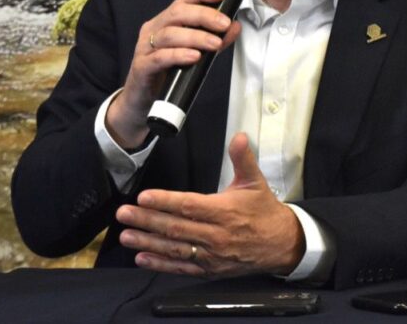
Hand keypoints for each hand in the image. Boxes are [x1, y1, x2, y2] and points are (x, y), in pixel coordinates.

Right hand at [106, 0, 239, 148]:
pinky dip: (178, 55)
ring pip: (169, 34)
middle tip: (224, 23)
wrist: (141, 100)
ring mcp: (145, 47)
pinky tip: (193, 56)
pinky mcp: (141, 67)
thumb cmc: (167, 72)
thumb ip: (213, 39)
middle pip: (177, 13)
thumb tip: (235, 27)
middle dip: (203, 15)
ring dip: (195, 36)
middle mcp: (154, 29)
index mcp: (166, 21)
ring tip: (214, 43)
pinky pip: (159, 58)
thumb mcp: (193, 53)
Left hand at [116, 133, 305, 277]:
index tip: (144, 197)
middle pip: (176, 228)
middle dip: (147, 221)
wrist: (282, 244)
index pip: (189, 206)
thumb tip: (239, 137)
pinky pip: (182, 267)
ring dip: (148, 243)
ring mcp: (212, 255)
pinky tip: (143, 258)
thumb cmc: (265, 212)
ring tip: (127, 236)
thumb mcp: (255, 181)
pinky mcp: (210, 269)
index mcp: (225, 211)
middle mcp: (217, 235)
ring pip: (175, 249)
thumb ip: (243, 158)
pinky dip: (161, 264)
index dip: (165, 202)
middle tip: (124, 214)